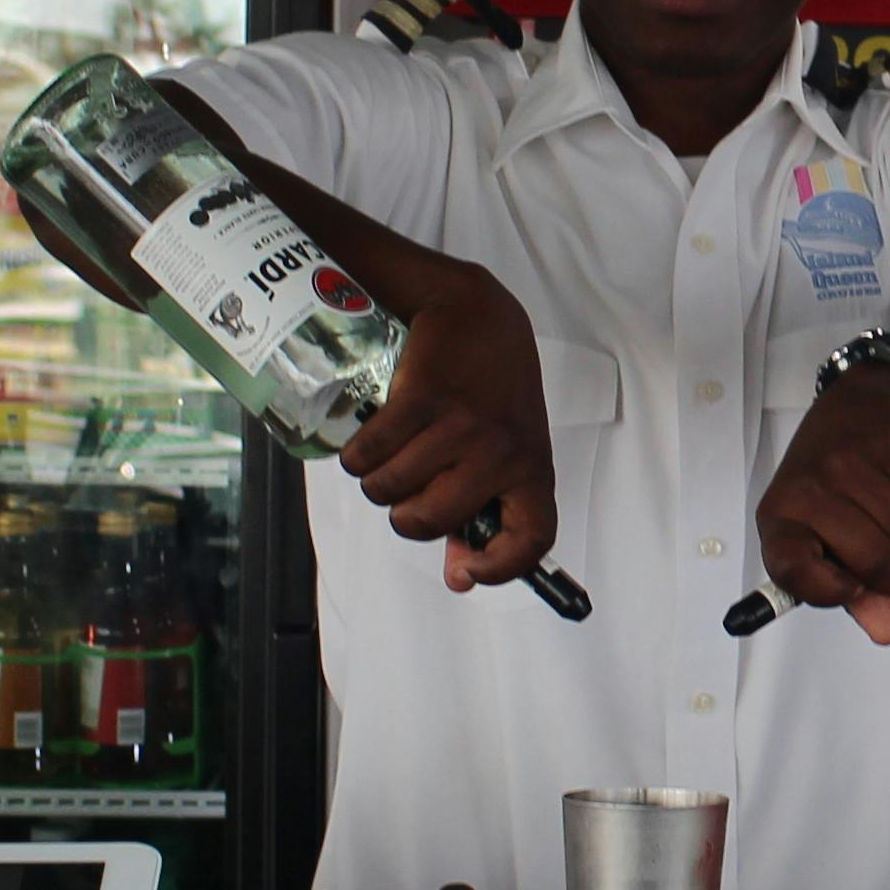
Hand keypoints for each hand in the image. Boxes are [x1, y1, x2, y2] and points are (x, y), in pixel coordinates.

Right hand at [337, 261, 559, 594]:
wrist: (475, 309)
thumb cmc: (491, 387)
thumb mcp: (505, 446)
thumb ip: (482, 513)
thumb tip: (459, 579)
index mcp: (531, 467)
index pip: (533, 537)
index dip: (500, 567)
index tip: (466, 570)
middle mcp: (500, 451)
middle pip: (429, 521)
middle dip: (403, 516)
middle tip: (404, 489)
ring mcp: (461, 425)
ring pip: (390, 490)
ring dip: (376, 482)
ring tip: (386, 457)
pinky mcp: (421, 398)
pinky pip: (370, 454)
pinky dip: (356, 457)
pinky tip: (365, 443)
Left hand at [752, 368, 889, 647]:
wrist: (852, 403)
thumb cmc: (831, 482)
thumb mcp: (824, 535)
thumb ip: (852, 592)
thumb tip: (888, 632)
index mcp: (779, 519)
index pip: (792, 574)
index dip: (830, 593)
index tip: (854, 587)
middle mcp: (810, 490)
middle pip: (876, 564)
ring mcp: (852, 465)